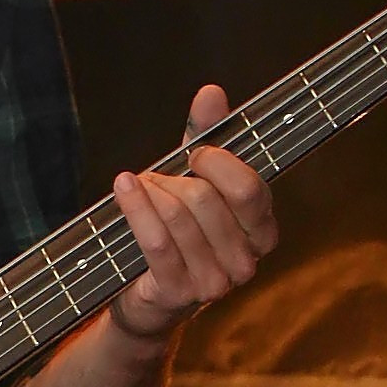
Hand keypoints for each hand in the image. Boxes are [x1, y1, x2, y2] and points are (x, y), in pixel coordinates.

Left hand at [109, 82, 277, 341]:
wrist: (148, 294)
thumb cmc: (177, 230)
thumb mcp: (195, 179)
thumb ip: (208, 137)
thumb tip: (211, 92)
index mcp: (264, 232)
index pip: (249, 188)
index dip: (217, 162)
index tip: (195, 154)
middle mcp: (248, 262)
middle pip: (206, 198)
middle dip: (173, 179)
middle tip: (158, 178)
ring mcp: (216, 283)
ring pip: (178, 216)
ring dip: (150, 193)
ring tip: (138, 187)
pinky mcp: (180, 293)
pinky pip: (156, 241)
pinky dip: (135, 207)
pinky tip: (122, 188)